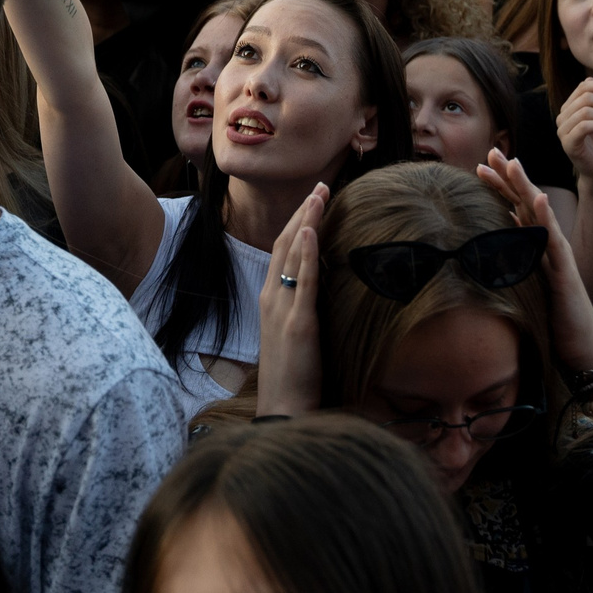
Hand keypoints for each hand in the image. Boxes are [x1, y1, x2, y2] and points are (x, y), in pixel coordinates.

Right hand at [255, 183, 328, 417]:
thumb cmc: (292, 375)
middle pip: (285, 244)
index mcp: (270, 299)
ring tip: (319, 195)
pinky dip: (306, 252)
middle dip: (303, 213)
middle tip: (321, 186)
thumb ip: (303, 306)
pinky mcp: (297, 322)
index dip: (297, 223)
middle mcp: (271, 297)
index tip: (313, 201)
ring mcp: (282, 308)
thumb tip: (323, 286)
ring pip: (292, 254)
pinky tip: (312, 231)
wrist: (283, 406)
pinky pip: (302, 280)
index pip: (282, 250)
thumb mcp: (294, 333)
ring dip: (306, 221)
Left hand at [475, 151, 592, 367]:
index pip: (516, 210)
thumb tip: (499, 236)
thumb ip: (518, 259)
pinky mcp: (565, 272)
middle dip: (508, 177)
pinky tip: (539, 199)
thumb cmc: (555, 319)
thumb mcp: (529, 286)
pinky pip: (554, 242)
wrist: (583, 349)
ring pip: (540, 215)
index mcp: (537, 248)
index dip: (500, 187)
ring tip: (512, 162)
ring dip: (526, 187)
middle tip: (490, 151)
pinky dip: (546, 219)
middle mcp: (549, 246)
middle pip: (527, 203)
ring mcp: (558, 257)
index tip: (479, 166)